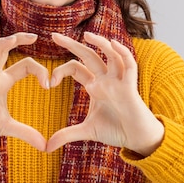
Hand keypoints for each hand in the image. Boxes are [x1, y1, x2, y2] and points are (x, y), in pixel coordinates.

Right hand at [0, 32, 49, 152]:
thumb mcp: (6, 127)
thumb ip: (26, 133)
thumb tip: (45, 146)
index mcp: (3, 81)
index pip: (24, 66)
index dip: (38, 71)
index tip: (49, 85)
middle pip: (5, 50)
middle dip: (18, 40)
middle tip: (35, 36)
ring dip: (0, 44)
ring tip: (14, 39)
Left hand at [46, 32, 164, 156]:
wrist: (137, 138)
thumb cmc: (115, 130)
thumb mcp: (87, 131)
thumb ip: (67, 135)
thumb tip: (46, 147)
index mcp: (94, 86)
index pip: (75, 69)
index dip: (61, 71)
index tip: (48, 83)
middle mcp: (105, 79)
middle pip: (89, 56)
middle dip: (72, 45)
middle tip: (54, 35)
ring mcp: (119, 81)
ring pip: (110, 55)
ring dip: (100, 44)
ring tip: (86, 35)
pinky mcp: (131, 87)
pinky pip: (129, 65)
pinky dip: (122, 53)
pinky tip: (113, 44)